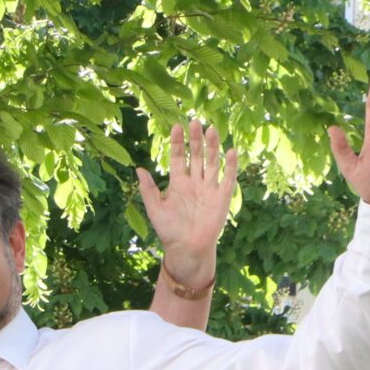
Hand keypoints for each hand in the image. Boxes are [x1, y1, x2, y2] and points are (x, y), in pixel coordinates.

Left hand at [136, 120, 237, 294]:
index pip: (178, 157)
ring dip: (212, 146)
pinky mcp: (222, 197)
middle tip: (194, 121)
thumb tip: (138, 169)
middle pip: (196, 155)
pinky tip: (231, 150)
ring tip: (211, 129)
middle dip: (195, 139)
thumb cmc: (169, 230)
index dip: (178, 143)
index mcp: (178, 183)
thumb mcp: (155, 208)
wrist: (186, 248)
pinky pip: (227, 178)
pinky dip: (230, 165)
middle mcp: (195, 182)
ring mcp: (209, 188)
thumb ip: (148, 189)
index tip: (175, 126)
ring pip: (212, 161)